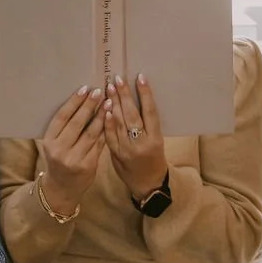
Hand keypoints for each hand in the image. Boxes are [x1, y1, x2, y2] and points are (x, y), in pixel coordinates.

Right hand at [38, 87, 107, 217]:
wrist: (62, 189)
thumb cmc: (59, 161)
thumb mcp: (55, 145)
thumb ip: (64, 128)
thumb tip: (82, 100)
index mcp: (49, 142)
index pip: (62, 117)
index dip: (74, 102)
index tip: (85, 88)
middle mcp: (60, 150)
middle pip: (77, 123)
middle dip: (89, 105)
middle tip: (100, 91)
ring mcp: (74, 159)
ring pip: (91, 133)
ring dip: (101, 116)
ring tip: (109, 102)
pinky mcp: (88, 166)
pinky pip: (99, 144)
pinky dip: (106, 130)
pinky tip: (112, 119)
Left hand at [105, 74, 167, 200]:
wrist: (148, 185)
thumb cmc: (154, 159)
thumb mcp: (156, 141)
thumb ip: (146, 125)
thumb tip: (132, 100)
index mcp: (156, 138)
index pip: (150, 112)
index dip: (146, 94)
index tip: (140, 77)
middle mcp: (142, 143)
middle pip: (133, 115)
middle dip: (124, 96)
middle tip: (117, 79)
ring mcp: (128, 150)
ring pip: (120, 123)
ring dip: (113, 104)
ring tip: (109, 88)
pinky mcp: (116, 155)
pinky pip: (110, 136)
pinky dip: (107, 122)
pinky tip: (104, 109)